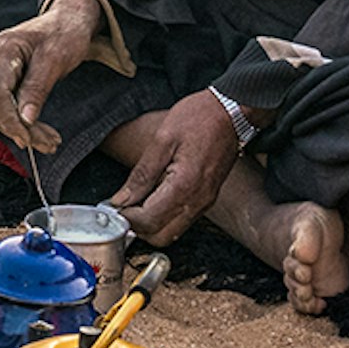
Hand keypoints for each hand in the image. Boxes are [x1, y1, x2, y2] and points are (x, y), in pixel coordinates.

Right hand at [0, 0, 105, 151]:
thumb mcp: (55, 60)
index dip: (10, 120)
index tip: (28, 139)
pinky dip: (22, 120)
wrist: (66, 21)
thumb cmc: (64, 34)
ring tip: (50, 141)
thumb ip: (37, 89)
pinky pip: (5, 105)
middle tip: (50, 145)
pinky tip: (40, 131)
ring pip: (0, 110)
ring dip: (24, 129)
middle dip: (22, 129)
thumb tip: (25, 120)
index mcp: (0, 49)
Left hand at [106, 92, 244, 244]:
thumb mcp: (162, 140)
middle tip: (124, 207)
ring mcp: (205, 202)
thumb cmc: (200, 117)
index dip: (127, 218)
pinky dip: (165, 216)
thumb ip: (141, 174)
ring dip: (151, 223)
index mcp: (184, 186)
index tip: (115, 206)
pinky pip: (182, 220)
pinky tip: (155, 196)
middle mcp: (198, 201)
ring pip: (172, 232)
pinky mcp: (208, 199)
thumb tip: (122, 199)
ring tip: (138, 200)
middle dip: (138, 227)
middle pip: (161, 237)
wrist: (233, 110)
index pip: (148, 221)